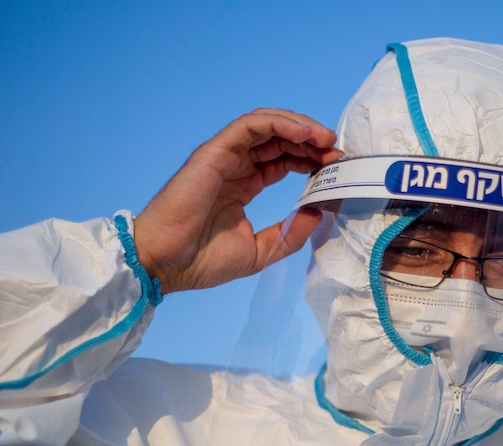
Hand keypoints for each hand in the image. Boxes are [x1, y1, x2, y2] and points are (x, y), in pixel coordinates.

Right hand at [133, 109, 341, 293]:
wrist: (165, 265)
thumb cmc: (201, 261)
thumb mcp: (261, 251)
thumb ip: (290, 233)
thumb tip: (319, 212)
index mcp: (244, 185)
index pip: (283, 160)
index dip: (311, 159)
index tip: (335, 168)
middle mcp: (235, 166)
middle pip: (280, 139)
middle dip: (312, 141)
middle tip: (337, 151)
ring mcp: (224, 157)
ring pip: (268, 125)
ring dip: (301, 127)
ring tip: (326, 139)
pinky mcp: (214, 151)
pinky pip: (251, 126)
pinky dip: (280, 123)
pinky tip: (305, 134)